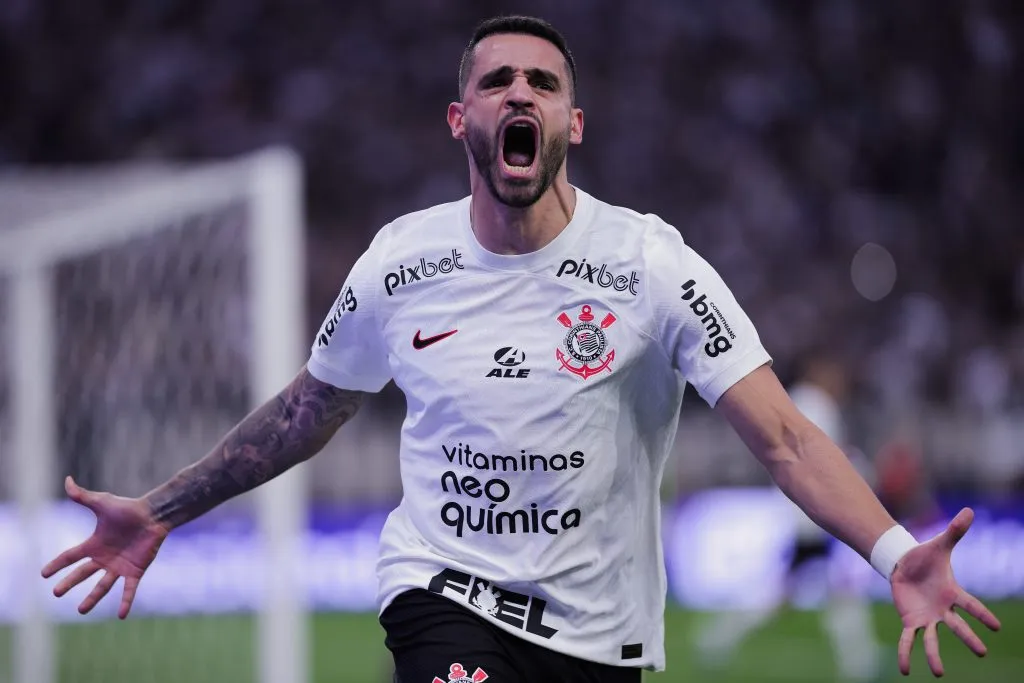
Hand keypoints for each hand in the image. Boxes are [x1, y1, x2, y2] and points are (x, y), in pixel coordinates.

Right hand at [41, 476, 169, 618]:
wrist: (153, 514)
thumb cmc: (128, 508)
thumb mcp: (102, 502)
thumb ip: (84, 496)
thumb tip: (67, 480)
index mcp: (95, 545)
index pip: (71, 556)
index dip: (57, 564)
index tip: (43, 574)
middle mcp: (105, 558)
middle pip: (83, 573)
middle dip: (69, 583)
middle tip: (57, 593)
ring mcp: (119, 566)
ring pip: (103, 586)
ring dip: (92, 598)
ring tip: (81, 611)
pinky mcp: (135, 570)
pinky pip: (129, 589)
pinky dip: (125, 602)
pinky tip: (121, 615)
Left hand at [890, 508, 1000, 676]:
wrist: (904, 565)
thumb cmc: (925, 557)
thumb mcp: (939, 543)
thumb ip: (955, 531)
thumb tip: (969, 509)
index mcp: (953, 593)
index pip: (971, 605)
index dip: (982, 615)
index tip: (996, 627)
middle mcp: (943, 609)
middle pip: (957, 626)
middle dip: (969, 638)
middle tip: (981, 652)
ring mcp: (928, 617)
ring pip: (933, 639)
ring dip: (935, 655)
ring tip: (938, 673)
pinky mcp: (911, 620)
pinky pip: (909, 640)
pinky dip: (907, 653)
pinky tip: (905, 670)